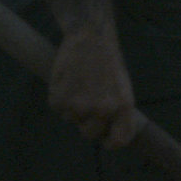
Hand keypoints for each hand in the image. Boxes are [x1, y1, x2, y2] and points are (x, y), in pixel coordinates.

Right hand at [45, 26, 139, 147]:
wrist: (91, 38)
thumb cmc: (108, 63)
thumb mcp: (122, 87)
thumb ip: (118, 112)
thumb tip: (110, 133)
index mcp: (123, 107)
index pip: (119, 140)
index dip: (110, 142)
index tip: (105, 138)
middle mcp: (102, 110)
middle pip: (90, 134)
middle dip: (88, 123)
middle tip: (88, 102)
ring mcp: (79, 106)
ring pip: (72, 120)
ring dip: (73, 108)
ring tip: (80, 84)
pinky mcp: (59, 100)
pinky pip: (58, 109)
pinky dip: (60, 98)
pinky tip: (69, 81)